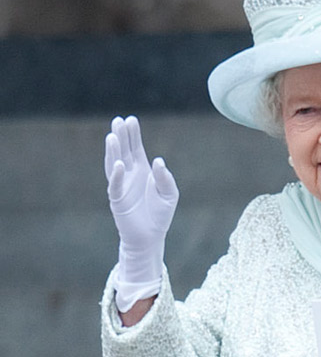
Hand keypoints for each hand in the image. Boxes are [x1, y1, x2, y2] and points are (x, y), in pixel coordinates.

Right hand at [105, 116, 178, 311]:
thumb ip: (165, 178)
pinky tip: (119, 163)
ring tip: (113, 135)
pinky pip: (115, 184)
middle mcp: (130, 175)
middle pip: (123, 151)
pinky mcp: (118, 199)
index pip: (136, 148)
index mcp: (143, 171)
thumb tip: (158, 161)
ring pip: (115, 164)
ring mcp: (122, 186)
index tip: (130, 119)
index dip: (133, 135)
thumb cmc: (160, 214)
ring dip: (113, 151)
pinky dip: (117, 174)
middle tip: (119, 120)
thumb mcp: (170, 194)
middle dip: (121, 136)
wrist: (150, 237)